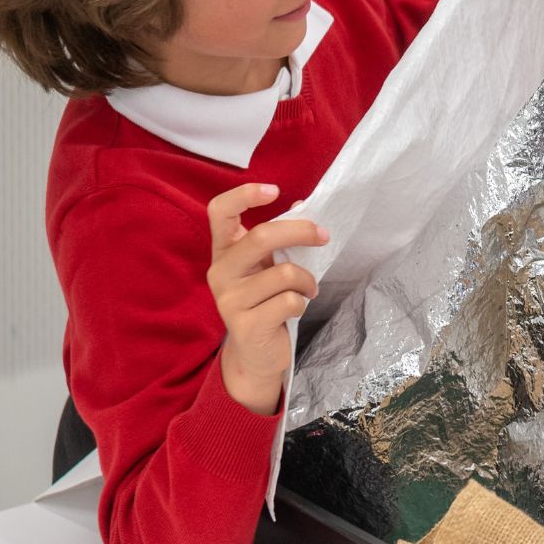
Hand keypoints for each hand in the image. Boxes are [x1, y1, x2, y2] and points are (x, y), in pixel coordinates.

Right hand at [206, 184, 327, 415]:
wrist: (256, 353)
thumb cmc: (266, 300)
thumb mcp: (270, 266)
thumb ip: (280, 238)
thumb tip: (303, 203)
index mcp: (225, 250)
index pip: (219, 211)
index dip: (244, 195)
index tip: (275, 190)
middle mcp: (220, 271)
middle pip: (262, 236)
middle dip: (301, 232)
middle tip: (323, 237)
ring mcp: (228, 299)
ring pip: (284, 273)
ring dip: (307, 280)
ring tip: (307, 290)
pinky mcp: (245, 324)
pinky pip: (289, 301)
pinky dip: (302, 302)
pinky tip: (295, 308)